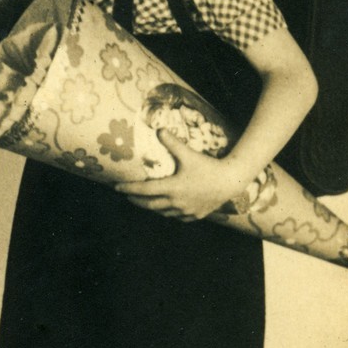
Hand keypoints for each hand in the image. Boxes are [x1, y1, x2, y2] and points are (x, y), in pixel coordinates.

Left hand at [115, 129, 246, 220]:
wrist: (230, 181)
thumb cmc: (208, 167)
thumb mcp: (189, 154)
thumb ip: (172, 143)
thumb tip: (158, 129)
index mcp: (172, 188)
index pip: (144, 190)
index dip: (129, 189)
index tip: (117, 188)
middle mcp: (176, 203)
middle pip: (149, 205)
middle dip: (136, 200)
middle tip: (127, 196)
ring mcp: (185, 212)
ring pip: (162, 213)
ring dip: (152, 207)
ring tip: (145, 201)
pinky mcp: (194, 216)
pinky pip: (176, 217)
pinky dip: (168, 212)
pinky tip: (166, 208)